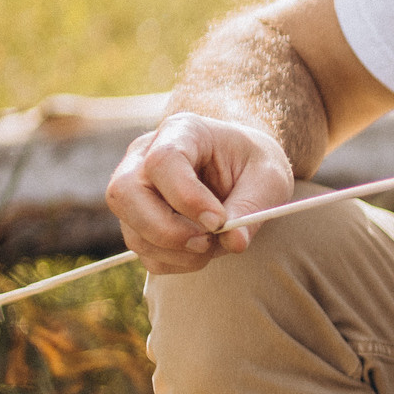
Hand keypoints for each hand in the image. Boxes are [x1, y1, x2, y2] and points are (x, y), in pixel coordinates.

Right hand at [106, 112, 294, 273]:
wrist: (244, 170)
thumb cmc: (254, 166)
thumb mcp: (268, 179)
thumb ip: (252, 207)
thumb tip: (234, 242)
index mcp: (182, 131)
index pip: (162, 161)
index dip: (186, 197)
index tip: (218, 221)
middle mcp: (144, 156)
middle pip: (125, 194)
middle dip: (167, 230)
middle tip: (208, 243)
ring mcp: (134, 189)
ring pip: (131, 229)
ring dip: (175, 251)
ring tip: (214, 245)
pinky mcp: (136, 219)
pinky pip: (142, 251)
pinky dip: (173, 261)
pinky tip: (200, 252)